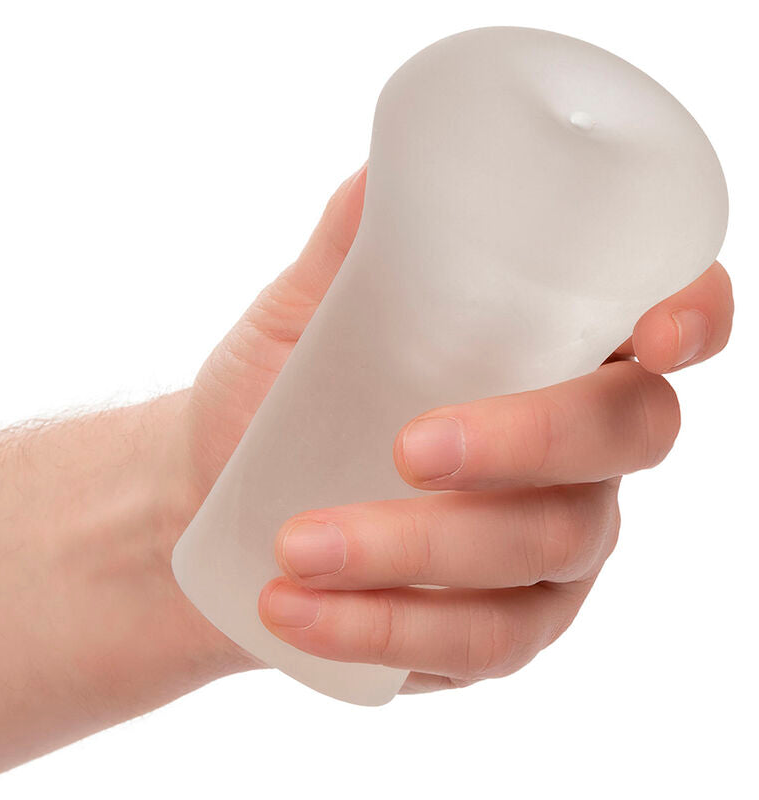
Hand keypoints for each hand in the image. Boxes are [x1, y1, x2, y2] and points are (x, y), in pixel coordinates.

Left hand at [183, 168, 731, 692]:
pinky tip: (298, 614)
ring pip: (540, 552)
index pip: (668, 323)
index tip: (654, 334)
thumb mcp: (303, 312)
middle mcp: (575, 452)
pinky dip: (386, 630)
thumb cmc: (276, 390)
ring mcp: (549, 548)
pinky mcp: (501, 628)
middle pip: (623, 438)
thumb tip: (385, 170)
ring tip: (296, 547)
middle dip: (526, 440)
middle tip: (407, 448)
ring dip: (417, 553)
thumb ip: (353, 246)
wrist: (218, 491)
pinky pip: (479, 645)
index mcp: (550, 352)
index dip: (693, 317)